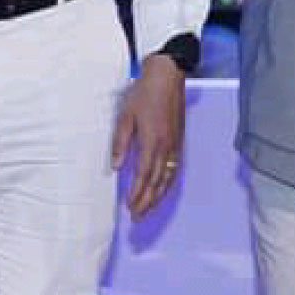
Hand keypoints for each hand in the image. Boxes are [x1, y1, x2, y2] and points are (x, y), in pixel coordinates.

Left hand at [112, 58, 186, 218]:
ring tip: (148, 209)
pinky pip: (175, 169)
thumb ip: (120, 142)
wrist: (167, 76)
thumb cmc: (144, 93)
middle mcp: (167, 148)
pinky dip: (168, 184)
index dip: (137, 195)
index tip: (129, 208)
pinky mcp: (179, 141)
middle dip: (147, 202)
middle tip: (137, 217)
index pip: (143, 176)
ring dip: (158, 196)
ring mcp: (175, 145)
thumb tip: (115, 166)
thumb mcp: (125, 116)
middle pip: (157, 183)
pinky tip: (162, 189)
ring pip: (168, 179)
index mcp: (152, 142)